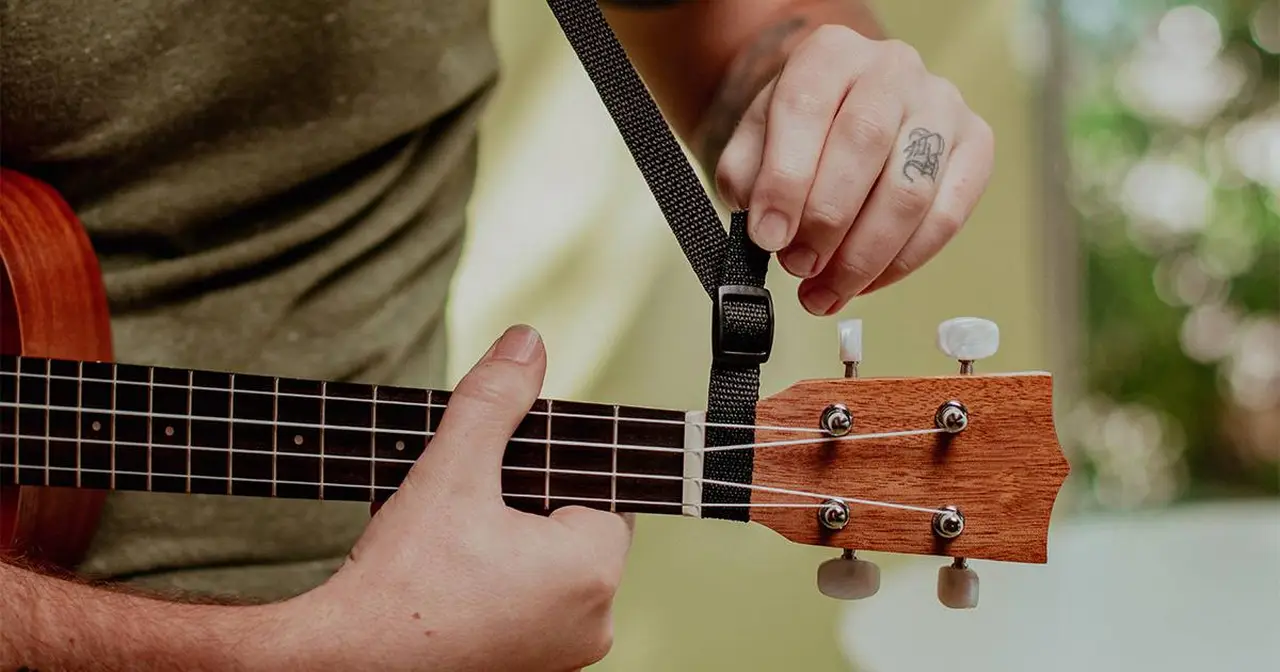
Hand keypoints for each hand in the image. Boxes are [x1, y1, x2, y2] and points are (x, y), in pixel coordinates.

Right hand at [276, 325, 632, 670]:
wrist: (342, 667)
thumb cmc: (399, 583)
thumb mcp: (450, 473)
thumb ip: (493, 401)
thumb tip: (528, 345)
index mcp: (592, 571)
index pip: (601, 492)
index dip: (554, 470)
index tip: (507, 466)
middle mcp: (592, 624)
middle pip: (571, 532)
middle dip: (523, 506)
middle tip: (468, 501)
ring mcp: (560, 658)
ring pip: (546, 574)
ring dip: (506, 546)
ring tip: (450, 536)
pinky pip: (525, 613)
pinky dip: (494, 589)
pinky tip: (445, 575)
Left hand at [714, 26, 994, 315]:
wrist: (848, 117)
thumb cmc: (800, 136)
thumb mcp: (754, 145)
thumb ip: (749, 179)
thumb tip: (769, 232)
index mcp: (830, 53)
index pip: (805, 107)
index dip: (785, 180)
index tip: (768, 237)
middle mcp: (892, 67)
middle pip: (864, 143)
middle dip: (826, 220)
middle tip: (799, 266)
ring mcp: (941, 104)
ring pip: (910, 189)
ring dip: (864, 254)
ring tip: (826, 289)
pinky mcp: (976, 146)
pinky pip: (946, 216)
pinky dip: (902, 262)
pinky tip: (865, 282)